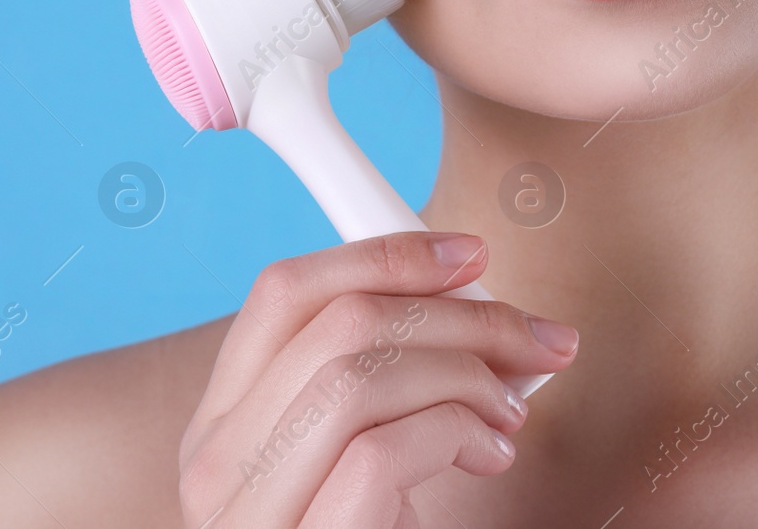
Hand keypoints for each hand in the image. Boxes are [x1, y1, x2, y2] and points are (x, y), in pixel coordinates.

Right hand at [176, 231, 579, 526]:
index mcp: (226, 422)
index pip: (284, 293)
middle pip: (342, 325)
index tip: (471, 256)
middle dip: (467, 316)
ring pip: (360, 380)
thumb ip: (385, 380)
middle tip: (541, 342)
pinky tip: (488, 456)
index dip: (386, 255)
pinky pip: (381, 457)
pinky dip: (456, 434)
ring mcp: (250, 515)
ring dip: (469, 377)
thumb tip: (479, 300)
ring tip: (512, 414)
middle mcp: (216, 465)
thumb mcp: (358, 450)